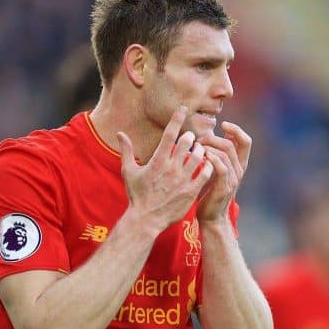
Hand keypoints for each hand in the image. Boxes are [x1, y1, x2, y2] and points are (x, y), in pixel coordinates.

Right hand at [117, 106, 213, 233]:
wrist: (146, 219)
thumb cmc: (137, 195)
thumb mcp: (129, 172)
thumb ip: (127, 151)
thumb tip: (120, 133)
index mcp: (157, 161)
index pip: (169, 134)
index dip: (176, 119)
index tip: (182, 109)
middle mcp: (171, 168)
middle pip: (186, 143)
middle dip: (190, 137)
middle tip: (190, 137)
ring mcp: (182, 180)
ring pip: (199, 156)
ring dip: (201, 150)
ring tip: (200, 150)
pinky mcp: (191, 191)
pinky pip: (206, 173)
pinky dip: (208, 166)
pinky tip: (207, 164)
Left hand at [197, 121, 250, 224]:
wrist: (210, 217)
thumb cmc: (208, 192)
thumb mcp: (215, 169)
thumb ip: (216, 154)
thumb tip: (211, 135)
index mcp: (239, 164)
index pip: (246, 141)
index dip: (236, 130)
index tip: (222, 124)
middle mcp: (239, 170)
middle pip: (233, 144)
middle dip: (214, 137)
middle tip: (199, 140)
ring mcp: (233, 180)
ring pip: (226, 154)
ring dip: (210, 147)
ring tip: (197, 148)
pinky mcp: (224, 188)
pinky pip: (221, 168)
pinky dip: (212, 159)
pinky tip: (202, 157)